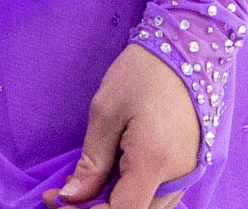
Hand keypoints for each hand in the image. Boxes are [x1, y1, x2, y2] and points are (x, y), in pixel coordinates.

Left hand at [47, 43, 199, 208]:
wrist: (184, 54)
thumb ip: (92, 161)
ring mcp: (188, 175)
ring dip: (115, 205)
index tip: (59, 200)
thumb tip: (73, 196)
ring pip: (149, 208)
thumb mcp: (105, 113)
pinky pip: (159, 196)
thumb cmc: (140, 76)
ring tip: (80, 189)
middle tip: (62, 195)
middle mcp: (178, 177)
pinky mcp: (189, 169)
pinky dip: (132, 196)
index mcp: (155, 161)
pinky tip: (108, 182)